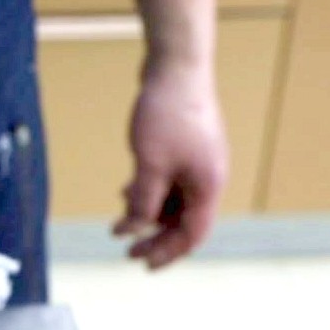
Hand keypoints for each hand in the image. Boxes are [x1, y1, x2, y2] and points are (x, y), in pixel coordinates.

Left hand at [112, 60, 228, 268]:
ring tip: (121, 218)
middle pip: (184, 221)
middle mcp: (208, 177)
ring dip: (149, 213)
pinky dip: (151, 191)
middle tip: (127, 250)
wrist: (177, 64)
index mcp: (208, 186)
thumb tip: (133, 230)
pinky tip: (127, 189)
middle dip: (155, 237)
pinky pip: (171, 181)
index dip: (168, 254)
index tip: (143, 265)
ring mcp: (199, 161)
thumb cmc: (167, 112)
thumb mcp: (149, 165)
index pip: (192, 235)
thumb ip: (142, 202)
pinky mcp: (187, 147)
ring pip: (175, 201)